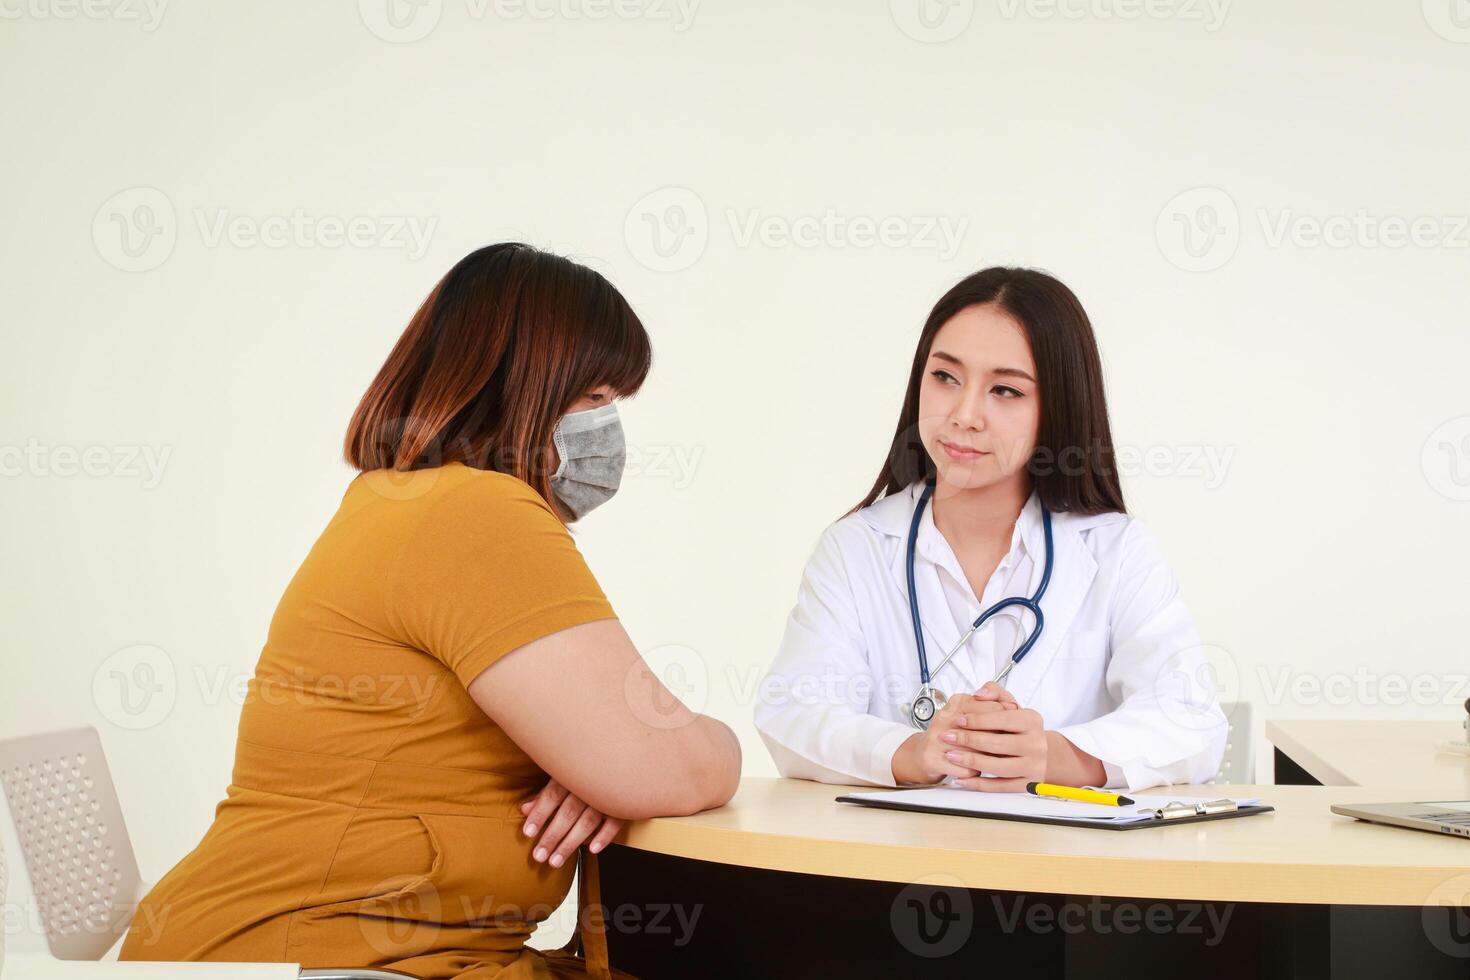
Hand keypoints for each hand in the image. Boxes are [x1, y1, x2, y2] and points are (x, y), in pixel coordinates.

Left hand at [520, 778, 622, 867]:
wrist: (622, 758)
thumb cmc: (587, 768)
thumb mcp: (563, 776)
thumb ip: (545, 794)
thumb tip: (525, 809)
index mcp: (571, 774)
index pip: (552, 795)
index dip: (539, 814)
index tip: (528, 833)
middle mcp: (588, 784)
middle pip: (568, 813)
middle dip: (552, 836)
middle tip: (539, 856)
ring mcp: (606, 795)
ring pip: (588, 821)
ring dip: (571, 843)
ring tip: (555, 861)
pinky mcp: (623, 804)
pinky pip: (615, 822)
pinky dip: (604, 836)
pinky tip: (592, 850)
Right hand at [891, 689, 1018, 784]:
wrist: (925, 754)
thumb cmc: (955, 734)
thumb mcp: (974, 712)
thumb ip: (996, 701)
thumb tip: (1012, 706)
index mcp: (958, 702)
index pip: (990, 707)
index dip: (1006, 721)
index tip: (1012, 728)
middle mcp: (945, 717)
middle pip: (984, 730)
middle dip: (1000, 742)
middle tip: (1008, 748)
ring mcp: (937, 738)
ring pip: (976, 752)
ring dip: (989, 760)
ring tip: (993, 761)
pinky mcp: (932, 758)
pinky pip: (965, 769)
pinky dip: (975, 773)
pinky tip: (976, 771)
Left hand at [944, 683, 1047, 790]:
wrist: (1041, 752)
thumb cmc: (1020, 728)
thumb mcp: (1011, 705)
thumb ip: (995, 693)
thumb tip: (979, 694)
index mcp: (1032, 721)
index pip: (1003, 719)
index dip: (977, 720)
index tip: (958, 720)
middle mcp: (1036, 744)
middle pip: (998, 744)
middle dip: (968, 740)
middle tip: (948, 737)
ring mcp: (1034, 766)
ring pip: (998, 767)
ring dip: (971, 761)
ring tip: (951, 755)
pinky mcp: (1027, 785)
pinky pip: (1000, 787)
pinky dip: (979, 784)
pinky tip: (962, 779)